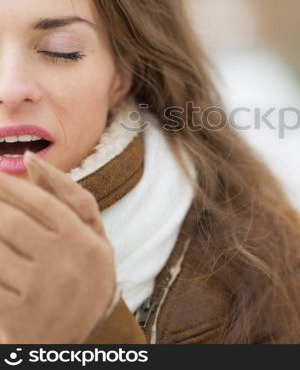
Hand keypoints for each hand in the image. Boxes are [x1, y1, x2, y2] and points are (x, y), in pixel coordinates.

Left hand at [0, 150, 115, 342]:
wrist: (74, 339)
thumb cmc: (83, 275)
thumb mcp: (90, 236)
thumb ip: (67, 196)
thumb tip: (29, 158)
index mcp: (85, 240)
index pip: (42, 202)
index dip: (10, 185)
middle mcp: (66, 263)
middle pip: (11, 223)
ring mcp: (40, 291)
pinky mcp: (17, 315)